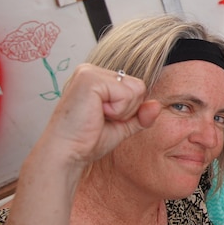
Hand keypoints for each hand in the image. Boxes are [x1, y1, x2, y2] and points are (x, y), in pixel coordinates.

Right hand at [40, 64, 159, 166]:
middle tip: (100, 119)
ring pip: (135, 89)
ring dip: (122, 111)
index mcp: (97, 78)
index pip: (135, 87)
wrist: (66, 154)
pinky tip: (96, 114)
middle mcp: (91, 70)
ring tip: (98, 116)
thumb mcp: (121, 127)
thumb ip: (139, 115)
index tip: (103, 119)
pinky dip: (117, 110)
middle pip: (138, 86)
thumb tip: (156, 105)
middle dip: (127, 110)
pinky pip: (126, 93)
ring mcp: (89, 72)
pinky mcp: (89, 78)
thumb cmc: (86, 141)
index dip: (128, 110)